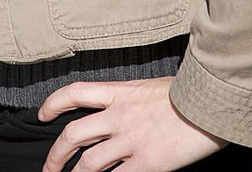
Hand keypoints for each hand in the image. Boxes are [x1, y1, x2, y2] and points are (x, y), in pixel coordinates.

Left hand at [38, 76, 226, 171]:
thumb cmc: (184, 95)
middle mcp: (119, 116)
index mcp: (119, 92)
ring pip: (89, 163)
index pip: (74, 93)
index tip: (42, 115)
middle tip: (48, 168)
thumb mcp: (147, 88)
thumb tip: (113, 112)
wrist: (210, 105)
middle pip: (73, 134)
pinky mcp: (147, 163)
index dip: (53, 104)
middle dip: (56, 154)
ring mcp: (131, 140)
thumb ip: (126, 100)